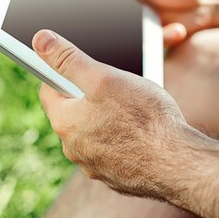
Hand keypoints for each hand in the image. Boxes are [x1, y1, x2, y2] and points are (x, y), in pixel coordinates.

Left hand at [32, 29, 191, 197]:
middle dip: (91, 96)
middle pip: (74, 112)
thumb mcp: (104, 78)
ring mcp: (95, 166)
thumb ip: (69, 59)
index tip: (80, 65)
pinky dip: (123, 140)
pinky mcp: (116, 177)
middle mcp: (73, 149)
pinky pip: (113, 151)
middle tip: (117, 86)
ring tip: (135, 110)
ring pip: (94, 132)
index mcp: (65, 122)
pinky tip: (143, 133)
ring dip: (108, 119)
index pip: (49, 89)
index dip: (64, 71)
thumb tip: (41, 40)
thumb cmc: (144, 118)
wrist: (177, 164)